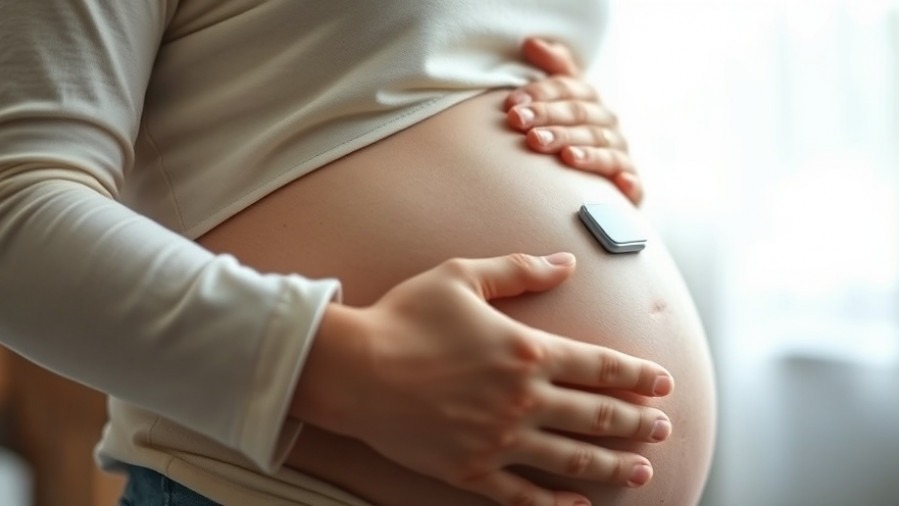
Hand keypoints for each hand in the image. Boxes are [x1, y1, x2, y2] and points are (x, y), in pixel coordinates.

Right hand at [294, 253, 673, 505]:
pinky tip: (578, 504)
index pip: (601, 366)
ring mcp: (499, 440)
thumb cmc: (405, 317)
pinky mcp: (471, 470)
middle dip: (638, 422)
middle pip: (598, 416)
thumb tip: (565, 263)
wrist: (354, 369)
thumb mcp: (463, 276)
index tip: (664, 384)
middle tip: (665, 428)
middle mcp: (522, 399)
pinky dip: (555, 503)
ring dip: (613, 465)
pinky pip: (523, 495)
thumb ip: (520, 269)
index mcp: (526, 351)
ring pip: (573, 459)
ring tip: (642, 471)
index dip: (639, 376)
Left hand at [505, 38, 642, 205]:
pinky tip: (620, 182)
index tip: (511, 104)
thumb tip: (531, 42)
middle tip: (522, 127)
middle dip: (550, 119)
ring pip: (601, 144)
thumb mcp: (562, 98)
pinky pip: (631, 179)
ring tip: (559, 153)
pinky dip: (627, 180)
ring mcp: (619, 150)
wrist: (591, 179)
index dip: (540, 94)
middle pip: (580, 116)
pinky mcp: (629, 181)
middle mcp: (607, 123)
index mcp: (589, 101)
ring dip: (580, 147)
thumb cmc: (569, 133)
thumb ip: (552, 69)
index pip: (567, 89)